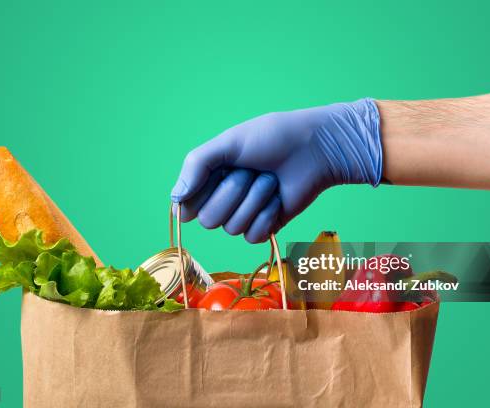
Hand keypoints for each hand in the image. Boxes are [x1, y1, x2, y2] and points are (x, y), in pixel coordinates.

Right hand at [171, 98, 382, 242]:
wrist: (314, 148)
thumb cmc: (271, 137)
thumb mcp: (228, 142)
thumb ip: (196, 165)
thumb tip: (175, 199)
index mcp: (209, 178)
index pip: (187, 203)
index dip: (201, 192)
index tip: (220, 171)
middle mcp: (223, 199)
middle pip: (209, 219)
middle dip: (233, 192)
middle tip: (250, 171)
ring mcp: (244, 214)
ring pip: (232, 227)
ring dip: (254, 200)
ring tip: (270, 180)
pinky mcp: (265, 226)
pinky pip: (252, 236)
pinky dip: (267, 215)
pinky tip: (278, 198)